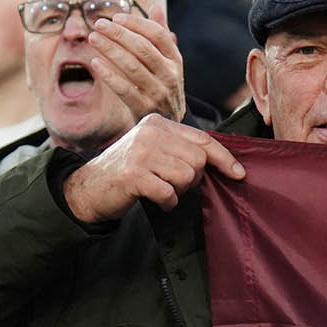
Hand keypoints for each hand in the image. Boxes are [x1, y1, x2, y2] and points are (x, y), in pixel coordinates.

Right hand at [59, 116, 244, 223]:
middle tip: (175, 185)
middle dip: (194, 179)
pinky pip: (169, 192)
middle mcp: (150, 133)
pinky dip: (167, 202)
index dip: (224, 158)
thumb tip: (222, 162)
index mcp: (158, 123)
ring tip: (162, 190)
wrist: (88, 188)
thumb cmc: (128, 172)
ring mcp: (141, 153)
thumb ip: (180, 149)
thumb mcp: (153, 150)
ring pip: (186, 176)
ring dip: (179, 191)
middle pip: (198, 160)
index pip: (202, 139)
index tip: (238, 173)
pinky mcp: (134, 175)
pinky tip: (156, 199)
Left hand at [88, 13, 186, 122]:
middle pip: (143, 48)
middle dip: (118, 34)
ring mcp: (159, 93)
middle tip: (99, 24)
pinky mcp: (145, 109)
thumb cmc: (162, 85)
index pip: (157, 34)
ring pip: (132, 67)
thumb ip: (161, 35)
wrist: (169, 124)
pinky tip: (95, 62)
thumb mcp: (167, 62)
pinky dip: (109, 75)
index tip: (116, 17)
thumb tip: (154, 7)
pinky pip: (124, 89)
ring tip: (93, 38)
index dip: (136, 23)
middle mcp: (170, 75)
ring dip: (110, 50)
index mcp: (176, 60)